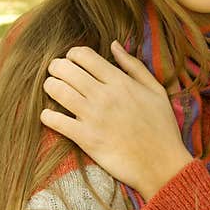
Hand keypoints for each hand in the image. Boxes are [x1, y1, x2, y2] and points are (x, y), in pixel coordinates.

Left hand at [40, 41, 192, 199]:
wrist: (161, 165)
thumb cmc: (161, 127)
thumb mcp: (155, 90)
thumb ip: (133, 65)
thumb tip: (113, 45)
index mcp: (120, 81)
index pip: (84, 56)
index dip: (72, 53)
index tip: (72, 60)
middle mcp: (104, 95)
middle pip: (65, 69)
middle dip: (56, 67)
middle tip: (56, 72)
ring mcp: (93, 117)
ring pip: (57, 90)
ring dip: (50, 86)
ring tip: (52, 89)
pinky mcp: (86, 139)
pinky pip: (55, 121)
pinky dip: (47, 116)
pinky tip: (50, 115)